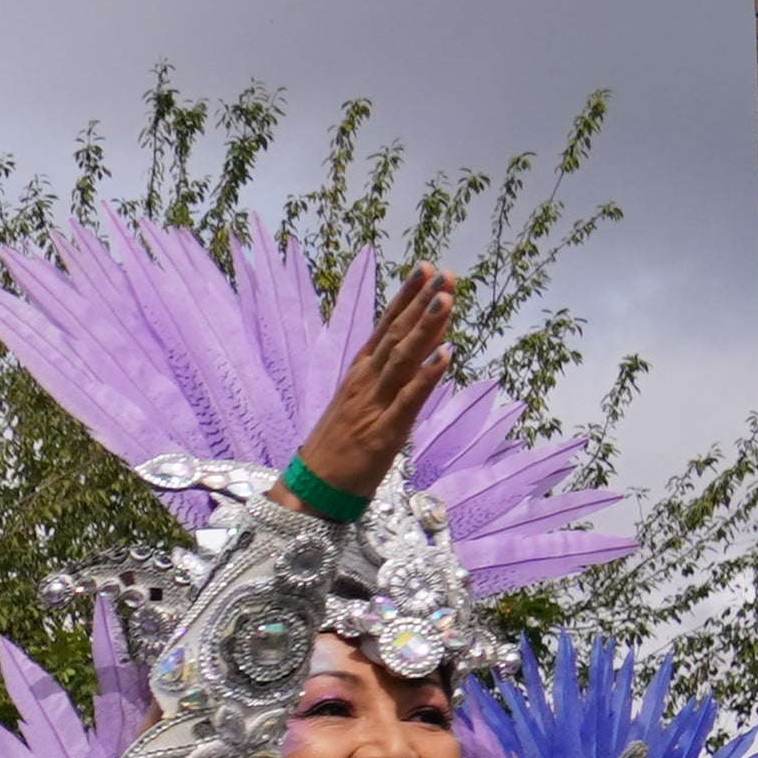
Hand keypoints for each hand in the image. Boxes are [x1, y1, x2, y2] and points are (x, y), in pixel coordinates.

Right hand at [297, 268, 455, 503]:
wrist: (312, 488)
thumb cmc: (337, 446)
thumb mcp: (359, 402)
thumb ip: (385, 377)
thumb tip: (418, 352)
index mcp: (359, 373)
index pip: (386, 326)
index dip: (406, 296)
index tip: (426, 268)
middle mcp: (365, 381)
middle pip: (397, 335)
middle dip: (421, 303)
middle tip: (443, 274)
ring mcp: (373, 404)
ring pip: (402, 359)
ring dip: (425, 328)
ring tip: (445, 299)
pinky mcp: (384, 431)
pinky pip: (409, 399)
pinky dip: (427, 376)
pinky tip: (445, 355)